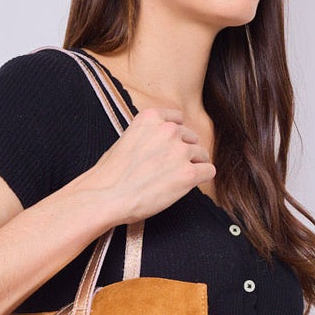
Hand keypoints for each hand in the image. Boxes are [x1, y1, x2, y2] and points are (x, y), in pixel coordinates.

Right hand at [84, 108, 215, 223]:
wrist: (105, 197)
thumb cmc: (109, 175)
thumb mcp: (126, 139)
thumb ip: (148, 135)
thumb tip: (160, 146)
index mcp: (151, 117)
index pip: (177, 119)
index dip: (174, 136)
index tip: (167, 149)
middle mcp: (169, 130)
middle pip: (191, 138)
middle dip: (183, 152)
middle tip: (168, 170)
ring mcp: (180, 151)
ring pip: (202, 154)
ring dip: (192, 166)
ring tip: (174, 180)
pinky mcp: (188, 174)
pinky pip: (208, 171)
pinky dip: (201, 178)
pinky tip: (186, 186)